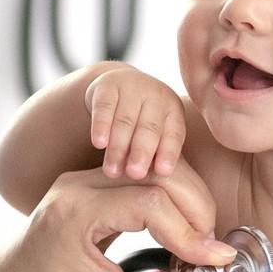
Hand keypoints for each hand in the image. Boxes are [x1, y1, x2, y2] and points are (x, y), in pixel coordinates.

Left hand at [0, 163, 235, 271]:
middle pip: (159, 175)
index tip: (215, 263)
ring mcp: (85, 179)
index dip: (190, 233)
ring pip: (156, 171)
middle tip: (212, 252)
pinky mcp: (93, 185)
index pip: (150, 203)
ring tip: (199, 246)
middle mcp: (79, 184)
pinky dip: (171, 204)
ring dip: (188, 204)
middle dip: (197, 210)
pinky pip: (144, 180)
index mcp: (75, 211)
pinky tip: (181, 235)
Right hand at [87, 64, 187, 179]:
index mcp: (173, 110)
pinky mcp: (107, 85)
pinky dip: (101, 125)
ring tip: (112, 171)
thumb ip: (160, 154)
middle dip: (142, 152)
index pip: (174, 133)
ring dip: (118, 147)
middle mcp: (156, 96)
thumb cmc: (142, 122)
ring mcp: (133, 87)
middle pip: (149, 128)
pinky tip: (98, 144)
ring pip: (125, 120)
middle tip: (135, 174)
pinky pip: (104, 107)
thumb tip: (163, 186)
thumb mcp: (157, 133)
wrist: (120, 86)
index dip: (169, 152)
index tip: (163, 173)